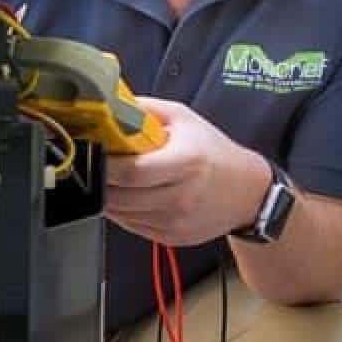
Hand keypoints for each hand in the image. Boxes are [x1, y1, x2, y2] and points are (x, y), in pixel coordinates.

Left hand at [104, 96, 271, 247]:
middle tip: (94, 165)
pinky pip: (131, 226)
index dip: (105, 164)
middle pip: (120, 196)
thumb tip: (108, 104)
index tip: (93, 152)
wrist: (247, 193)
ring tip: (112, 179)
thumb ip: (145, 109)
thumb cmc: (213, 152)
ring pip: (121, 215)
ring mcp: (175, 221)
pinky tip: (130, 194)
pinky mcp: (170, 238)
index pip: (132, 171)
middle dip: (100, 181)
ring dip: (108, 197)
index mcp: (187, 162)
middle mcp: (181, 196)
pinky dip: (122, 211)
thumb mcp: (184, 118)